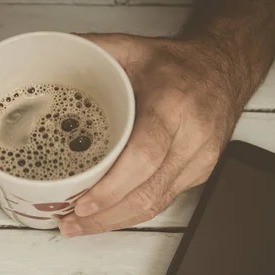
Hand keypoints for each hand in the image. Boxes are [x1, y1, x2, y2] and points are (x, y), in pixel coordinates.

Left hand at [59, 33, 241, 236]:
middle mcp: (191, 138)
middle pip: (147, 193)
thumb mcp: (133, 48)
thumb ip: (92, 51)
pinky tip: (107, 216)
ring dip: (114, 222)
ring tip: (79, 226)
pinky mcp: (199, 173)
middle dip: (104, 217)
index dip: (112, 188)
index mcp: (173, 106)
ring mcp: (199, 161)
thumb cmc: (178, 64)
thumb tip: (50, 54)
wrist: (224, 69)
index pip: (144, 157)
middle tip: (69, 222)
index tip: (82, 204)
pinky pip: (162, 201)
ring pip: (154, 205)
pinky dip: (130, 212)